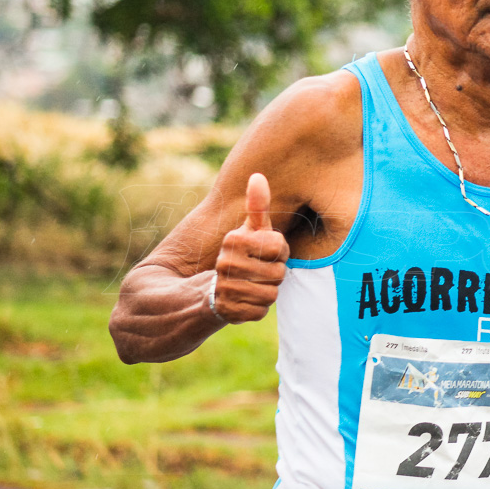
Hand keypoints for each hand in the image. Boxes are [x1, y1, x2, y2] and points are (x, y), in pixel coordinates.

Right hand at [212, 173, 289, 323]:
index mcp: (234, 240)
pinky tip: (244, 301)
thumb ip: (258, 207)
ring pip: (271, 294)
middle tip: (258, 272)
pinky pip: (261, 312)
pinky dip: (257, 309)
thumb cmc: (241, 256)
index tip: (265, 252)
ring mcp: (225, 288)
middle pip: (278, 273)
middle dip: (274, 275)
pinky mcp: (228, 312)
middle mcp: (225, 263)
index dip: (279, 252)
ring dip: (266, 292)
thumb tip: (258, 176)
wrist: (209, 292)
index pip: (280, 247)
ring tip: (251, 285)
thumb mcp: (250, 230)